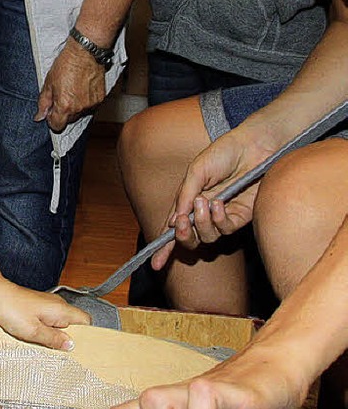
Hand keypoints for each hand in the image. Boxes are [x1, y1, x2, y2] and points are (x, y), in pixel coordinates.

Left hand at [0, 279, 90, 349]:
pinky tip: (35, 338)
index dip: (87, 335)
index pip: (86, 321)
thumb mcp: (33, 331)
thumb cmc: (11, 310)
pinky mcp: (37, 308)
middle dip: (68, 339)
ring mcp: (47, 306)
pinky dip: (45, 331)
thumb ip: (54, 339)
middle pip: (73, 324)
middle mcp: (58, 306)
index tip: (81, 350)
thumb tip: (71, 345)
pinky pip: (48, 322)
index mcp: (61, 310)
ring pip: (60, 324)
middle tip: (59, 352)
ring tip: (44, 346)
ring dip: (54, 336)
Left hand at [35, 40, 105, 132]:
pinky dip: (86, 101)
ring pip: (80, 113)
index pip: (57, 126)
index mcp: (64, 106)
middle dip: (64, 112)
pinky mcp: (100, 98)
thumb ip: (43, 103)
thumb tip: (39, 117)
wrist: (85, 52)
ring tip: (73, 89)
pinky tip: (82, 88)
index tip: (52, 110)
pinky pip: (91, 106)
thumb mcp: (48, 83)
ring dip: (76, 106)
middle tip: (62, 95)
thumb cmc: (66, 65)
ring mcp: (91, 104)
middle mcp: (79, 108)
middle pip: (69, 120)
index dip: (52, 119)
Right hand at [152, 127, 272, 270]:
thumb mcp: (196, 171)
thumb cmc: (224, 153)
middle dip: (183, 237)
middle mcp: (205, 211)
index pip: (173, 226)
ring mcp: (223, 215)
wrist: (253, 146)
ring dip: (201, 223)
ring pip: (208, 237)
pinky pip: (226, 229)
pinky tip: (219, 203)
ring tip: (203, 202)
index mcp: (189, 200)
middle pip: (191, 239)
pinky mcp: (241, 216)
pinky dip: (219, 220)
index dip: (164, 246)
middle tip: (181, 224)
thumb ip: (184, 195)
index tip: (154, 263)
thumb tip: (172, 221)